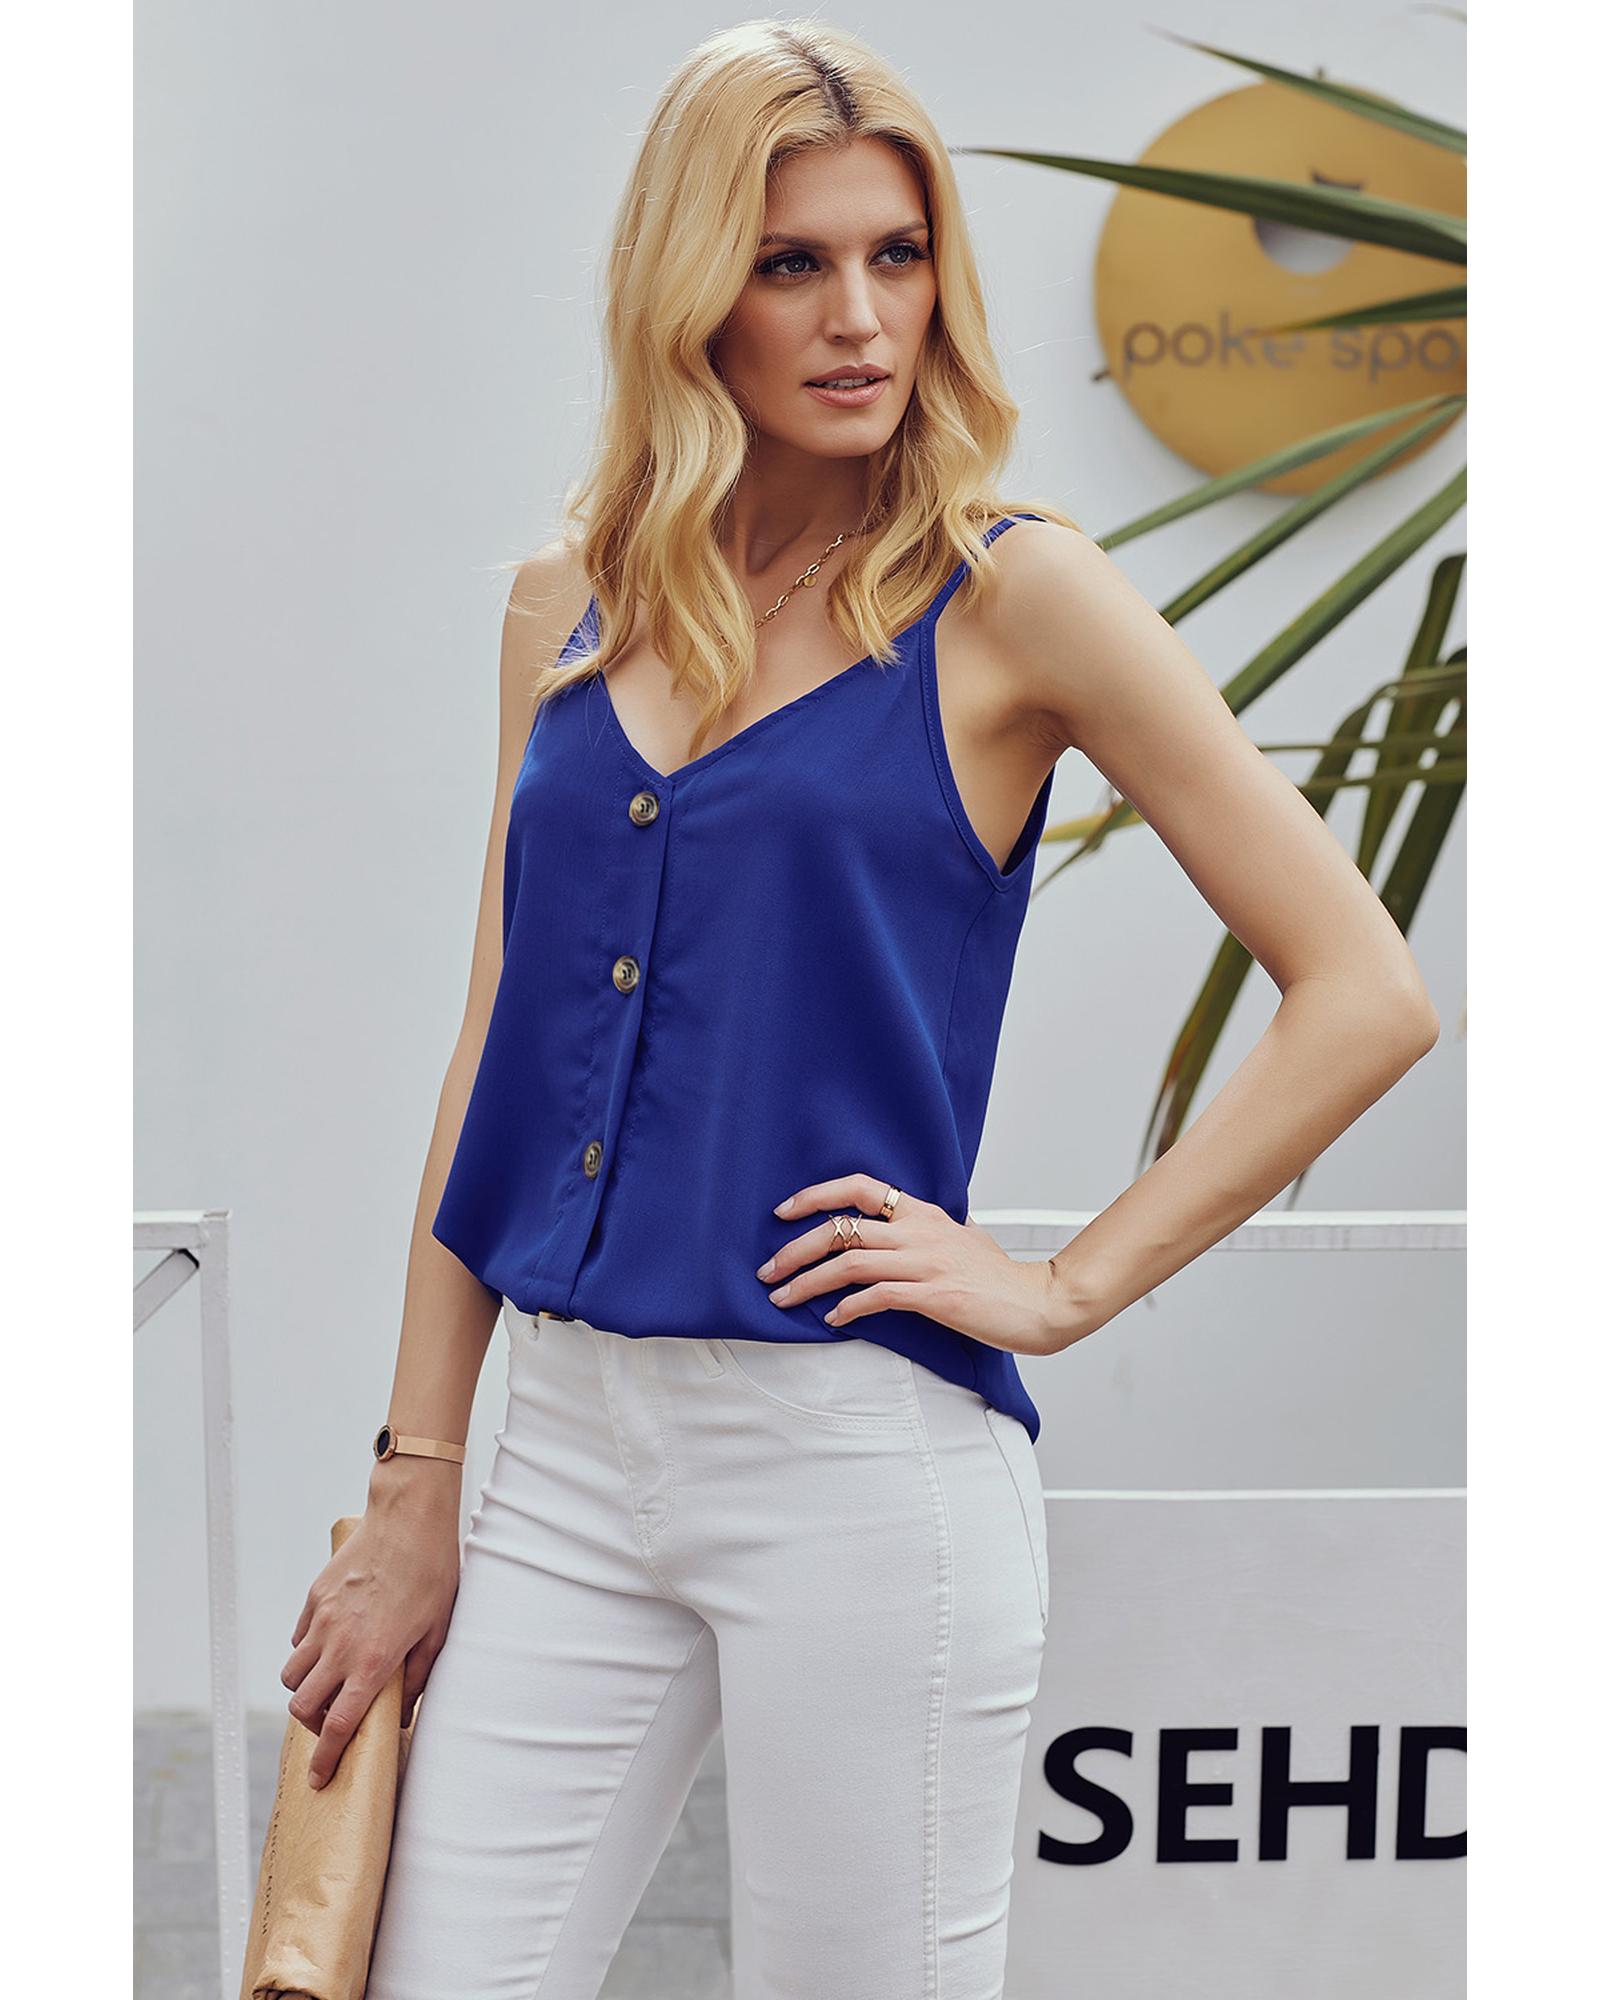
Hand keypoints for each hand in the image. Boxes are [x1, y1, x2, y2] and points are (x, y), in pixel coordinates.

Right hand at [279, 1488, 460, 1788]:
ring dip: (305, 1688)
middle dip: (310, 1725)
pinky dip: (308, 1650)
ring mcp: (322, 1619)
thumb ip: (417, 1679)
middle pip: (301, 1706)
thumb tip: (402, 1715)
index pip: (338, 1725)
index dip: (326, 1758)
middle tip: (331, 1723)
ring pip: (291, 1673)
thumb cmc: (433, 1573)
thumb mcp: (437, 1631)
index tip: (319, 1778)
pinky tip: (333, 1643)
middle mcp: (339, 1644)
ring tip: (332, 1682)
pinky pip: (299, 1637)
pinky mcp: (315, 1596)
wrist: (410, 1518)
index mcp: (372, 1660)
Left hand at [759, 1172, 1091, 1357]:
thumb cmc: (999, 1275)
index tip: (783, 1211)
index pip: (861, 1187)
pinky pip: (878, 1296)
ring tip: (784, 1297)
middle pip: (843, 1227)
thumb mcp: (961, 1236)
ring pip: (851, 1262)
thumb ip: (927, 1230)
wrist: (1038, 1303)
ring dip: (809, 1281)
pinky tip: (832, 1319)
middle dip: (796, 1248)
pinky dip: (848, 1308)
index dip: (817, 1194)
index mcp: (923, 1213)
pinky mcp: (934, 1296)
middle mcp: (920, 1232)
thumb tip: (899, 1227)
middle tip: (769, 1268)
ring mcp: (926, 1262)